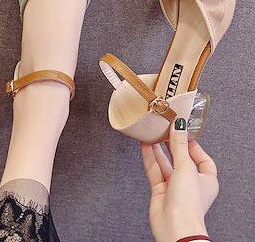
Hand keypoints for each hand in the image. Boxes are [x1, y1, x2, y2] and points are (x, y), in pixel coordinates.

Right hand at [141, 118, 218, 241]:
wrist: (174, 226)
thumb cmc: (188, 203)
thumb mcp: (186, 167)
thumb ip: (180, 146)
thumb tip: (179, 126)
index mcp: (207, 180)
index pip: (202, 158)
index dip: (193, 145)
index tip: (183, 132)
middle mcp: (191, 183)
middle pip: (181, 159)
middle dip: (173, 145)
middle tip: (166, 130)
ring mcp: (174, 186)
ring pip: (166, 163)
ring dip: (159, 149)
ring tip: (153, 134)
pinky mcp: (160, 190)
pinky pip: (154, 169)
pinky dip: (150, 157)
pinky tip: (145, 145)